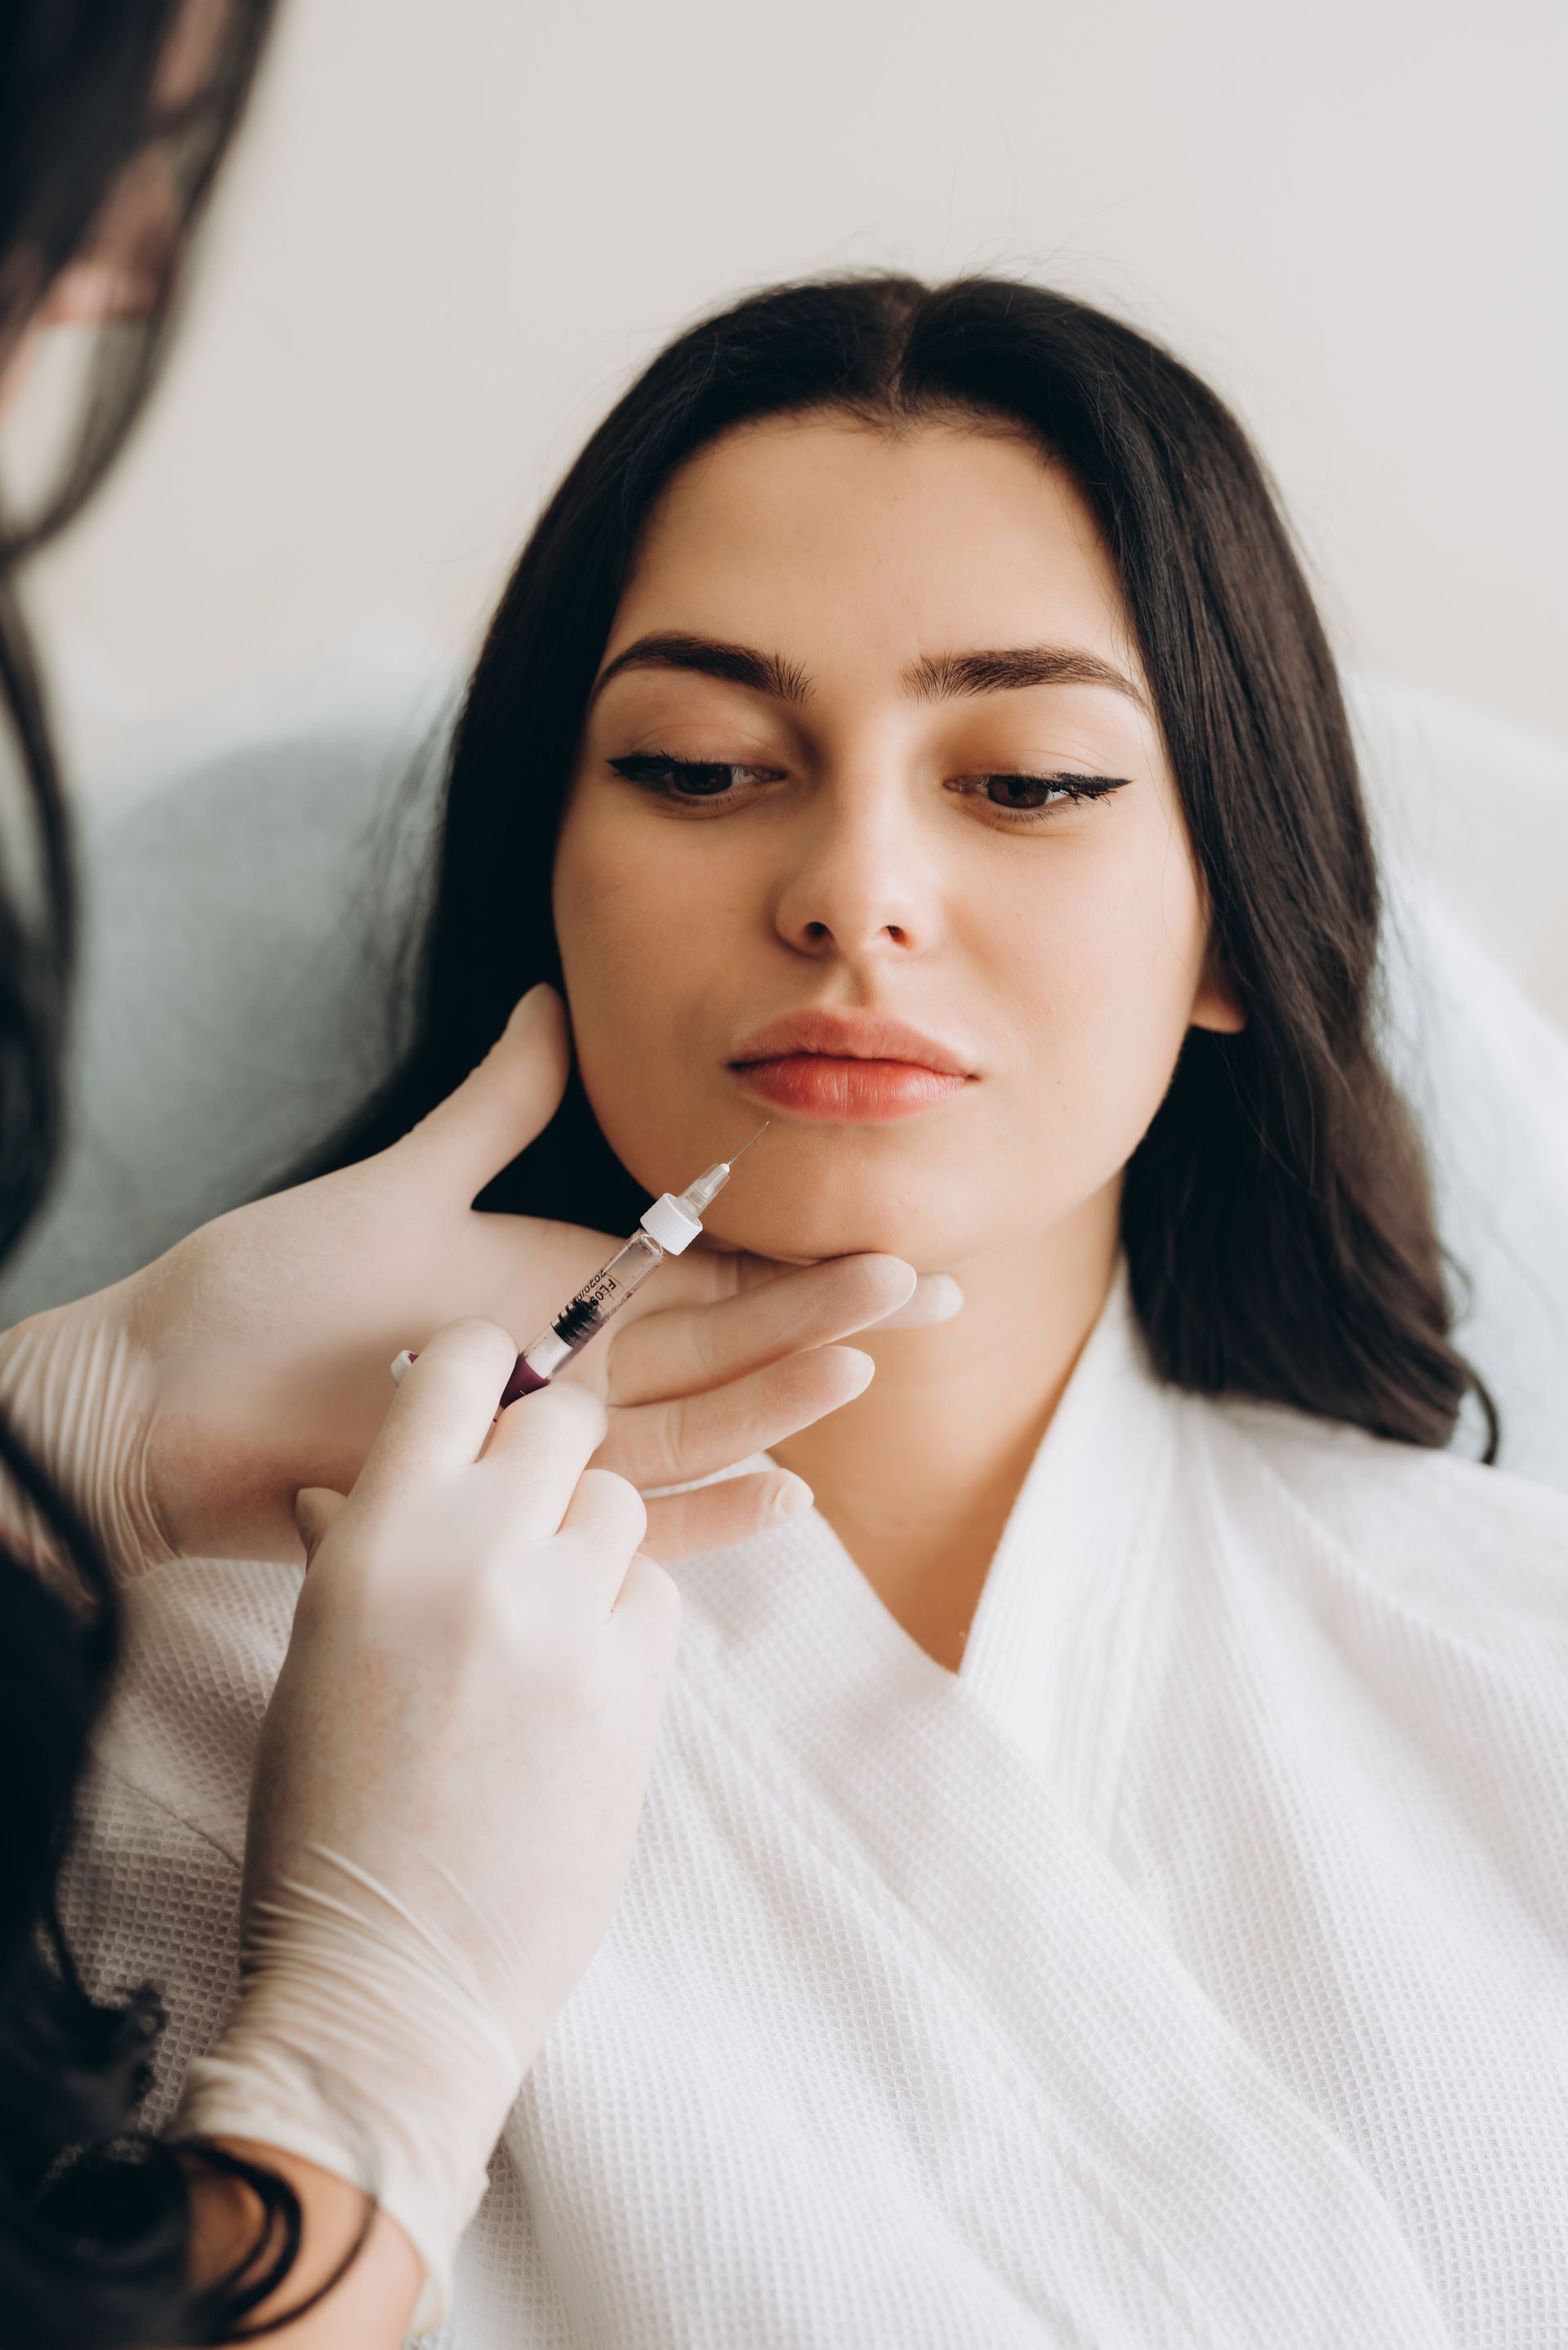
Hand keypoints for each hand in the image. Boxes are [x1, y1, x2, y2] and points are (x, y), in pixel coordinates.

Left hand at [0, 984, 958, 1573]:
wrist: (162, 1400)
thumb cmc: (266, 1291)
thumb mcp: (397, 1185)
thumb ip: (493, 1112)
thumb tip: (556, 1004)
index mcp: (562, 1290)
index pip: (711, 1274)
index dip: (803, 1255)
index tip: (898, 1234)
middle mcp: (572, 1373)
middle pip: (725, 1349)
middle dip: (825, 1317)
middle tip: (928, 1285)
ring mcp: (542, 1447)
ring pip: (691, 1428)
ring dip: (778, 1402)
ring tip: (863, 1364)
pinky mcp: (503, 1513)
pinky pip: (625, 1520)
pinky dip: (706, 1511)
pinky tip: (785, 1491)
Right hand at [177, 1316, 674, 2331]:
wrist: (392, 1978)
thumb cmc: (327, 1821)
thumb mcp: (317, 1663)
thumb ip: (355, 1552)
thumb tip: (348, 1485)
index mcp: (378, 1539)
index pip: (459, 1372)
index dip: (488, 1369)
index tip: (497, 1389)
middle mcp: (477, 1556)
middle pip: (565, 1423)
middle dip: (555, 1452)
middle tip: (533, 1506)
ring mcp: (565, 1622)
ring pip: (623, 1505)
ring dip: (593, 1541)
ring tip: (544, 1618)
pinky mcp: (635, 1689)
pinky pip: (656, 1595)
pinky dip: (626, 1618)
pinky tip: (579, 1680)